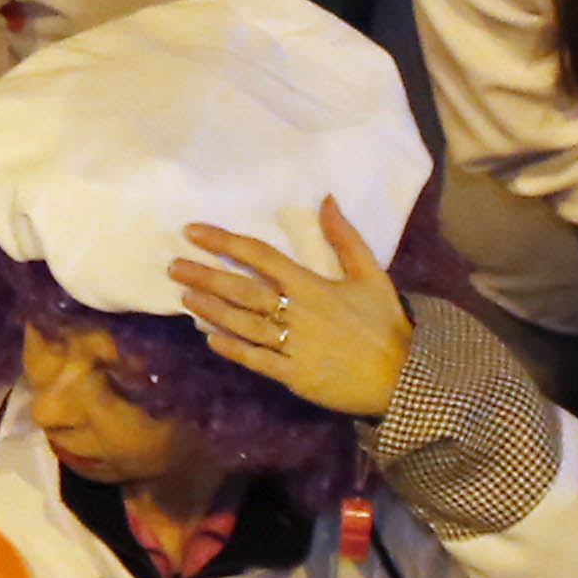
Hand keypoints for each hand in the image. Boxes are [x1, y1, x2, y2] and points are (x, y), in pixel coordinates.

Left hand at [170, 194, 416, 422]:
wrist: (405, 378)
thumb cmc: (386, 324)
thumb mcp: (372, 276)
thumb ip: (346, 239)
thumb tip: (326, 199)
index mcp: (314, 287)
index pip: (262, 257)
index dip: (225, 242)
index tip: (193, 231)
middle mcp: (298, 314)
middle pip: (242, 291)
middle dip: (205, 276)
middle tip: (172, 265)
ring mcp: (293, 346)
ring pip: (243, 324)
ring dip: (211, 310)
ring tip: (185, 296)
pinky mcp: (294, 375)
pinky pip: (255, 359)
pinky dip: (231, 347)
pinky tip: (209, 337)